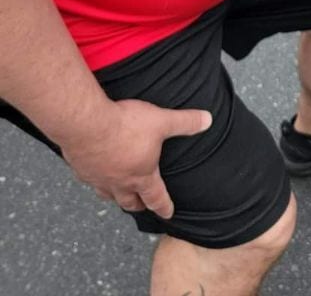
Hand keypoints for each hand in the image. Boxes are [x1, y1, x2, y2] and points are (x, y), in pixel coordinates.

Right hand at [60, 98, 211, 217]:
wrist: (87, 124)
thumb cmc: (125, 125)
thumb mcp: (162, 121)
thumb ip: (185, 122)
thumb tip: (207, 120)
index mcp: (141, 175)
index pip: (156, 197)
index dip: (164, 206)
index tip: (168, 214)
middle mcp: (118, 182)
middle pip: (129, 201)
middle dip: (138, 204)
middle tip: (142, 205)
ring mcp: (97, 178)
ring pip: (107, 195)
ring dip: (115, 196)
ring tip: (118, 193)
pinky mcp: (80, 168)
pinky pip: (89, 179)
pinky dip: (95, 179)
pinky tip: (95, 171)